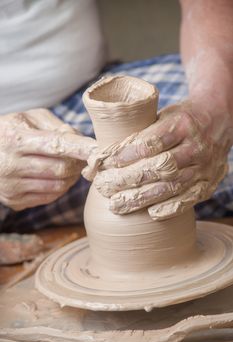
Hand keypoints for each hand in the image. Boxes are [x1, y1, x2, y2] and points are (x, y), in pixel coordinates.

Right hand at [0, 109, 96, 209]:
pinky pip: (51, 197)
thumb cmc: (11, 131)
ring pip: (59, 186)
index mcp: (14, 139)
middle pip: (61, 169)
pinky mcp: (15, 201)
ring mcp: (11, 187)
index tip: (99, 150)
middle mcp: (10, 165)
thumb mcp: (29, 118)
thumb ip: (56, 126)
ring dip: (72, 176)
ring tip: (69, 165)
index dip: (81, 148)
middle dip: (78, 163)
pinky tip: (57, 176)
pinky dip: (61, 186)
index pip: (56, 145)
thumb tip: (81, 142)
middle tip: (83, 157)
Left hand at [84, 101, 231, 219]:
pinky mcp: (209, 182)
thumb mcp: (161, 114)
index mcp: (182, 124)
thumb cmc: (181, 117)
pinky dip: (171, 207)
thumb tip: (97, 158)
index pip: (150, 142)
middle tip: (104, 186)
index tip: (104, 163)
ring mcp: (205, 166)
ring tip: (117, 205)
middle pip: (159, 167)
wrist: (219, 118)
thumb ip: (136, 133)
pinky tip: (152, 214)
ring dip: (142, 198)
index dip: (126, 155)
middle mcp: (196, 146)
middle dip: (128, 179)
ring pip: (172, 185)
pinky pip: (191, 198)